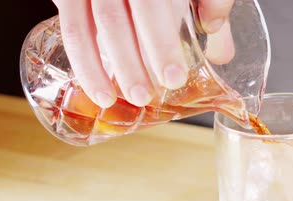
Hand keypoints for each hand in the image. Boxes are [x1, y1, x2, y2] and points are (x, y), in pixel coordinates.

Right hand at [52, 0, 234, 107]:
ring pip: (94, 21)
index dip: (163, 43)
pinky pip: (72, 26)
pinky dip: (82, 61)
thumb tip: (221, 55)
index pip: (156, 4)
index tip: (174, 78)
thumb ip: (213, 8)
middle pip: (124, 14)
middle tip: (144, 96)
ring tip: (111, 99)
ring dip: (99, 65)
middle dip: (133, 59)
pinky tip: (96, 88)